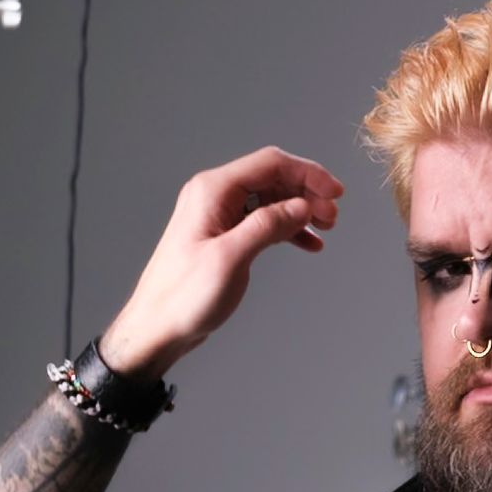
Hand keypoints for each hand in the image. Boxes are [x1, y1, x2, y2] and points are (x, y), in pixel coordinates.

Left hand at [100, 147, 342, 377]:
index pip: (270, 164)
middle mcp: (215, 196)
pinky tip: (308, 243)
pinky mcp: (223, 236)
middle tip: (333, 217)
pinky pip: (262, 221)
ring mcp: (219, 216)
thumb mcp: (231, 258)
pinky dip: (287, 228)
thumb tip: (302, 206)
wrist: (156, 328)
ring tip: (326, 228)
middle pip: (273, 178)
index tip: (335, 193)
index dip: (308, 174)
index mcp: (213, 191)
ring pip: (271, 199)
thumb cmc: (183, 297)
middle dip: (307, 192)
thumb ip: (268, 226)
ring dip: (300, 210)